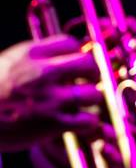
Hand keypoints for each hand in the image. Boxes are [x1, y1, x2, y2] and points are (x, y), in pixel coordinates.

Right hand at [0, 35, 101, 151]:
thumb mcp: (10, 63)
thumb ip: (35, 58)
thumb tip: (62, 56)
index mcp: (30, 54)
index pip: (70, 43)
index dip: (79, 53)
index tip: (77, 63)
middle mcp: (42, 73)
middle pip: (88, 64)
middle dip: (93, 73)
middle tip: (89, 82)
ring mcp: (49, 99)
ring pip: (93, 93)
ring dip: (93, 100)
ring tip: (84, 105)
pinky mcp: (52, 123)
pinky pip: (87, 121)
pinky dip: (89, 123)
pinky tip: (80, 124)